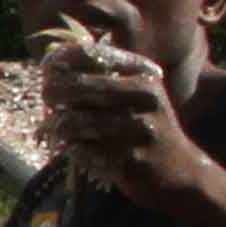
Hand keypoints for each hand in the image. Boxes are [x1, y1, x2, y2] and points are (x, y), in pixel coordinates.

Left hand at [41, 36, 206, 204]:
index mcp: (145, 75)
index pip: (92, 55)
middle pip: (79, 86)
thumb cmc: (147, 126)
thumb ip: (103, 75)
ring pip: (74, 121)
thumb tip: (51, 59)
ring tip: (54, 125)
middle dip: (53, 91)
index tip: (47, 68)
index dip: (61, 60)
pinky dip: (70, 147)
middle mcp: (145, 97)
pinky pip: (81, 149)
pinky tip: (72, 146)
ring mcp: (139, 130)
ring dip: (57, 124)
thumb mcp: (138, 93)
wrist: (179, 171)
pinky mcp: (130, 160)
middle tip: (45, 96)